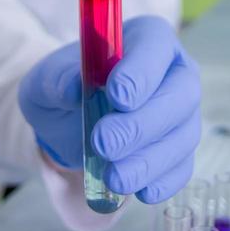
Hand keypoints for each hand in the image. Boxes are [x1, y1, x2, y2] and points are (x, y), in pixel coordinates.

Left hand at [18, 16, 200, 203]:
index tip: (116, 95)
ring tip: (113, 178)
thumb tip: (74, 89)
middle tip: (104, 144)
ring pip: (182, 136)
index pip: (156, 46)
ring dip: (149, 160)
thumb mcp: (46, 78)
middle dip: (142, 124)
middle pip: (179, 95)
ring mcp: (183, 114)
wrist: (69, 120)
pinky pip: (181, 168)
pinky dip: (162, 181)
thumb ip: (58, 78)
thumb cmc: (64, 86)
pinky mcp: (180, 151)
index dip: (141, 71)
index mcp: (148, 39)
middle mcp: (175, 73)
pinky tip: (140, 192)